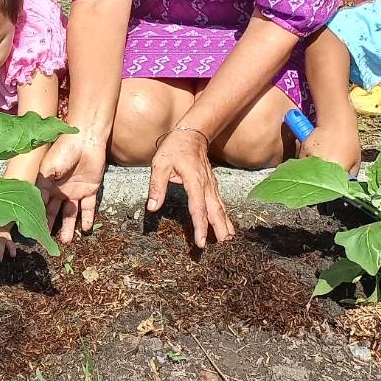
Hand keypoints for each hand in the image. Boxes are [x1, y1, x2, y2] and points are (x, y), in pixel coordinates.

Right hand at [39, 131, 107, 243]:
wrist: (85, 140)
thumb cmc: (63, 150)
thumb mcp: (48, 168)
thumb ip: (42, 186)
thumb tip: (35, 205)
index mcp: (48, 184)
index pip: (42, 204)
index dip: (38, 217)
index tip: (36, 231)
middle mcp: (60, 190)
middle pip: (55, 212)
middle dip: (51, 225)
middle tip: (49, 242)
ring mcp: (75, 191)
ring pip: (71, 214)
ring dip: (68, 227)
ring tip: (66, 241)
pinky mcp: (90, 190)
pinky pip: (88, 208)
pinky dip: (87, 219)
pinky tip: (86, 229)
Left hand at [146, 128, 233, 248]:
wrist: (191, 134)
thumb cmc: (174, 149)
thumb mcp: (160, 164)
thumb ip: (157, 186)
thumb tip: (152, 207)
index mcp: (194, 181)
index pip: (198, 208)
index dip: (200, 226)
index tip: (201, 242)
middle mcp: (206, 185)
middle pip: (215, 210)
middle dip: (219, 228)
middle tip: (223, 245)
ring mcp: (212, 184)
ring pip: (220, 207)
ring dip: (225, 223)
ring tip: (228, 239)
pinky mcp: (213, 184)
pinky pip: (220, 202)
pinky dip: (224, 215)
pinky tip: (226, 224)